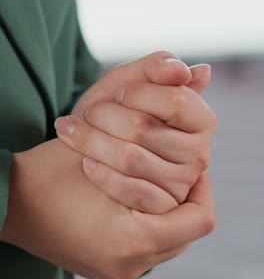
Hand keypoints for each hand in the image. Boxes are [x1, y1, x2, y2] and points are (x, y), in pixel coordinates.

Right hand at [1, 139, 215, 278]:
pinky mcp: (107, 272)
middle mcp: (129, 266)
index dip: (203, 187)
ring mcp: (117, 273)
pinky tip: (138, 199)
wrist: (5, 205)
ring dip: (170, 213)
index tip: (195, 165)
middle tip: (179, 173)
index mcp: (132, 240)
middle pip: (187, 233)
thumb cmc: (49, 172)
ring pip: (170, 243)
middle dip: (188, 200)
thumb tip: (192, 150)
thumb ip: (151, 150)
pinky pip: (149, 250)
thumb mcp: (102, 151)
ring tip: (159, 184)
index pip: (200, 219)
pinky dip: (151, 224)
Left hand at [55, 53, 215, 212]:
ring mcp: (181, 184)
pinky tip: (84, 162)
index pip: (176, 101)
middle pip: (143, 128)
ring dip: (91, 140)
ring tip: (70, 131)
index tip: (117, 93)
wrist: (94, 154)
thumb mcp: (128, 85)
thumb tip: (195, 70)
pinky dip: (100, 174)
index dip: (138, 94)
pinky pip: (130, 192)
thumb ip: (156, 70)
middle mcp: (199, 154)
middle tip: (86, 113)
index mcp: (200, 120)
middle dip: (104, 115)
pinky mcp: (161, 208)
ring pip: (130, 158)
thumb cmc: (113, 115)